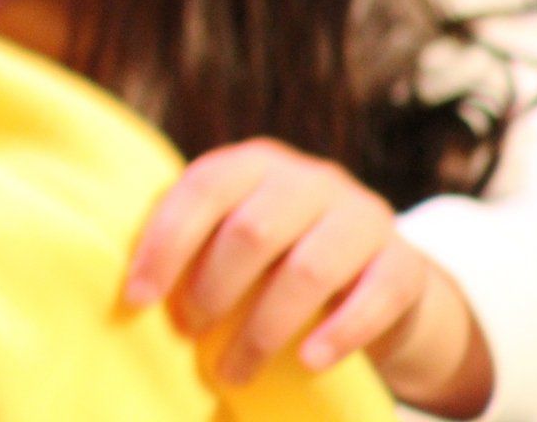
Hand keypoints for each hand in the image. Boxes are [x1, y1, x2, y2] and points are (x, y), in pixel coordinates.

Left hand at [124, 138, 490, 416]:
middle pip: (252, 231)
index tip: (135, 299)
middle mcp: (309, 179)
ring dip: (264, 329)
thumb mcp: (232, 235)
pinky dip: (339, 333)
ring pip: (309, 270)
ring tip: (232, 372)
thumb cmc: (274, 259)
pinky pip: (376, 297)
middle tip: (187, 334)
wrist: (375, 276)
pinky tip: (309, 362)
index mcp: (254, 164)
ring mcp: (363, 216)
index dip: (164, 245)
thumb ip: (192, 243)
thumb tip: (130, 292)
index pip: (202, 190)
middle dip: (212, 290)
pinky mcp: (406, 264)